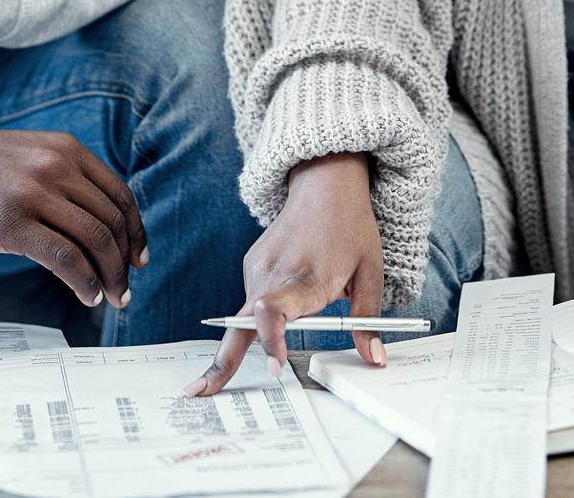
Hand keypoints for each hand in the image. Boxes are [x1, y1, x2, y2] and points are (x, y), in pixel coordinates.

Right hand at [0, 108, 147, 308]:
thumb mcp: (27, 157)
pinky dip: (84, 281)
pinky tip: (86, 294)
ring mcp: (33, 194)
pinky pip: (64, 258)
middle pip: (112, 221)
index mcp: (65, 149)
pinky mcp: (10, 224)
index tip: (138, 257)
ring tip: (110, 296)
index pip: (119, 195)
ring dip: (110, 275)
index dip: (136, 231)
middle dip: (125, 261)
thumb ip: (61, 182)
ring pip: (95, 240)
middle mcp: (56, 166)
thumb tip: (92, 230)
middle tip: (126, 287)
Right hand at [188, 152, 384, 397]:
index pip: (276, 310)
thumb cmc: (350, 226)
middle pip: (241, 323)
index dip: (272, 340)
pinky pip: (252, 299)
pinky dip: (259, 314)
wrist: (324, 182)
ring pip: (247, 316)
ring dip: (250, 339)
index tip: (275, 367)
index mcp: (308, 276)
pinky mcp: (251, 263)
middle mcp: (275, 272)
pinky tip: (284, 298)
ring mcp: (258, 266)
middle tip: (198, 391)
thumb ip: (367, 320)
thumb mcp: (371, 272)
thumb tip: (375, 359)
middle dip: (221, 360)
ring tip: (255, 355)